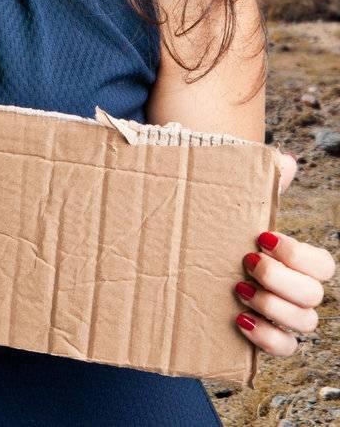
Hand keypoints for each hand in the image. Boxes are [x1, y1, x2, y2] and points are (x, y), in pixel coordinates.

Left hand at [233, 151, 334, 355]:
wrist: (187, 261)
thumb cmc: (221, 234)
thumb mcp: (238, 208)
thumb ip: (263, 186)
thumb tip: (284, 160)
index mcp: (296, 262)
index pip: (322, 264)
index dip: (297, 253)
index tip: (261, 237)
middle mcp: (297, 291)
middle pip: (315, 294)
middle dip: (281, 279)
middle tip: (245, 262)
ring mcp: (283, 316)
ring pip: (305, 322)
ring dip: (273, 305)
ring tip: (238, 289)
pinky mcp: (265, 337)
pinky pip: (285, 348)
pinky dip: (267, 337)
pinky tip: (240, 320)